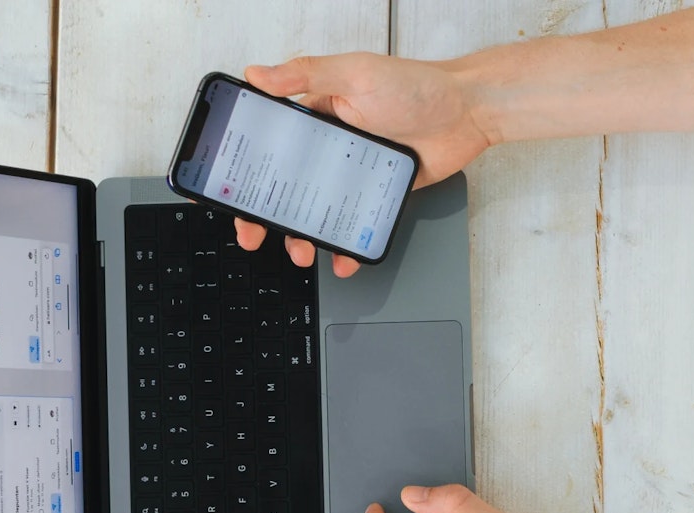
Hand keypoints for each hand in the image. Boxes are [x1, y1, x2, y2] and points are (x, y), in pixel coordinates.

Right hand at [233, 52, 492, 276]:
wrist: (469, 113)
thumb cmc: (416, 85)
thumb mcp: (354, 73)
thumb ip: (305, 75)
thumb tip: (257, 74)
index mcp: (315, 115)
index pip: (267, 145)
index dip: (243, 168)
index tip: (225, 191)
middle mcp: (329, 146)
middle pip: (285, 185)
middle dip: (264, 214)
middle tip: (255, 235)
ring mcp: (352, 173)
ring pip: (316, 210)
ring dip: (303, 235)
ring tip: (303, 250)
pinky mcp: (377, 193)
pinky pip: (355, 223)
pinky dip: (346, 244)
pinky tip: (343, 257)